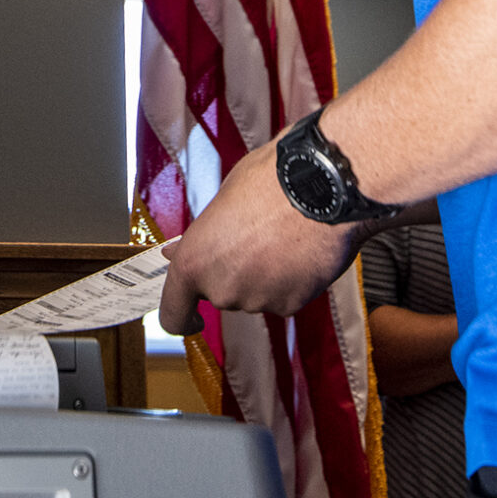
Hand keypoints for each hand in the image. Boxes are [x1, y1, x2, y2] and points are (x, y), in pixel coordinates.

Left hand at [159, 135, 362, 332]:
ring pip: (254, 294)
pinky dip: (291, 280)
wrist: (324, 186)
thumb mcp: (222, 199)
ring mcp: (257, 299)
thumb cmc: (271, 181)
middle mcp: (221, 288)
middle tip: (252, 239)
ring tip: (281, 238)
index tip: (191, 316)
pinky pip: (284, 296)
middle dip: (233, 273)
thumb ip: (200, 236)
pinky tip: (299, 250)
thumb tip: (176, 251)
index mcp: (195, 262)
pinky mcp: (291, 304)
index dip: (182, 316)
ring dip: (263, 275)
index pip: (173, 312)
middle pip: (220, 294)